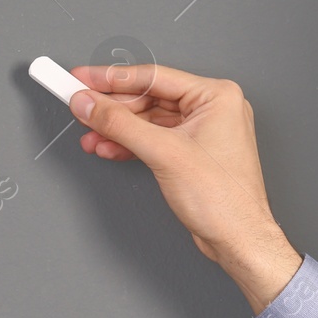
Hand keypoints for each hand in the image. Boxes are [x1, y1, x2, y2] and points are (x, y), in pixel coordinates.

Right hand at [65, 62, 295, 277]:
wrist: (238, 240)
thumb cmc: (225, 200)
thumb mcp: (164, 153)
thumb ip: (120, 124)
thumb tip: (90, 103)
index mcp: (217, 96)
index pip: (153, 77)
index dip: (111, 78)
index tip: (82, 77)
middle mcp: (213, 109)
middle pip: (149, 97)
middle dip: (112, 107)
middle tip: (79, 104)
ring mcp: (203, 131)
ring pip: (148, 120)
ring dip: (117, 128)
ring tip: (89, 133)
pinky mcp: (193, 153)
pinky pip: (155, 138)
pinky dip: (130, 143)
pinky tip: (108, 147)